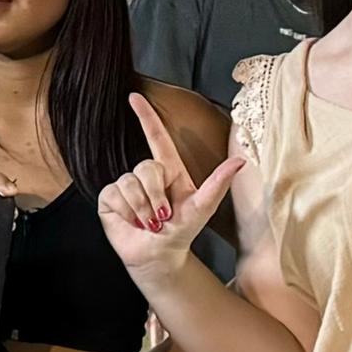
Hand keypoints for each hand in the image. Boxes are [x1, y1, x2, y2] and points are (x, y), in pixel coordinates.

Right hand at [95, 93, 243, 286]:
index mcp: (168, 169)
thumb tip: (242, 161)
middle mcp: (145, 174)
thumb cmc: (182, 231)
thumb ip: (219, 182)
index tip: (135, 96)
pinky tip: (132, 222)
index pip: (155, 136)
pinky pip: (115, 195)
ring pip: (130, 183)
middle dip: (156, 195)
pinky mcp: (109, 199)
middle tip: (162, 216)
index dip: (145, 116)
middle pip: (147, 167)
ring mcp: (126, 185)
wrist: (159, 256)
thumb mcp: (203, 206)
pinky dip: (127, 212)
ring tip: (148, 222)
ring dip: (143, 208)